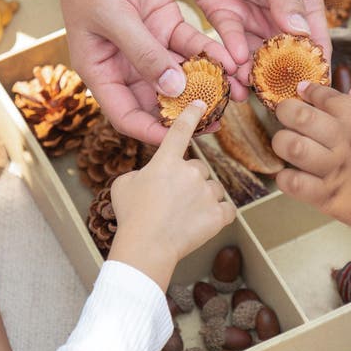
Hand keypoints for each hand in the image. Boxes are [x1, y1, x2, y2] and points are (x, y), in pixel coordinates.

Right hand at [51, 0, 238, 144]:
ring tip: (235, 93)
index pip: (127, 115)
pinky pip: (191, 46)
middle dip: (188, 111)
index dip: (152, 132)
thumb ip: (143, 54)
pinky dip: (210, 54)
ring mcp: (148, 45)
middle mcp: (126, 64)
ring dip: (207, 84)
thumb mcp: (114, 17)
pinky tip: (231, 60)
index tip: (181, 141)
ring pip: (181, 74)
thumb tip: (173, 89)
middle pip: (159, 100)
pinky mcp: (165, 24)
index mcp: (102, 71)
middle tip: (219, 120)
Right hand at [108, 100, 236, 288]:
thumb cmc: (131, 216)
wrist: (146, 246)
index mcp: (166, 161)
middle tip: (173, 201)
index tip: (199, 103)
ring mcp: (207, 192)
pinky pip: (226, 209)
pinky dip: (218, 216)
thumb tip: (149, 177)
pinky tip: (203, 223)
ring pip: (212, 188)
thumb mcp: (123, 185)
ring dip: (203, 198)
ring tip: (184, 216)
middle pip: (197, 168)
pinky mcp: (218, 214)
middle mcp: (190, 171)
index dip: (191, 115)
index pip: (181, 130)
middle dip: (189, 181)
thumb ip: (141, 174)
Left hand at [182, 0, 330, 82]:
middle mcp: (277, 14)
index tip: (312, 90)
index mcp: (302, 1)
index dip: (314, 65)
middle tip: (276, 101)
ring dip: (251, 73)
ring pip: (253, 54)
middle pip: (282, 54)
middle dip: (279, 78)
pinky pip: (227, 41)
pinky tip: (232, 65)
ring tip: (249, 92)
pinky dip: (230, 55)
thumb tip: (300, 34)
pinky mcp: (222, 13)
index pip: (314, 40)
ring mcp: (249, 15)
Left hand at [271, 83, 350, 240]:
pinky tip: (290, 176)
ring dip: (282, 143)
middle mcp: (341, 140)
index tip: (301, 90)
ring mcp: (331, 168)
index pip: (325, 96)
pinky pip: (292, 183)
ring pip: (289, 145)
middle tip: (286, 116)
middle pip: (298, 114)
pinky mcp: (325, 196)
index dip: (308, 91)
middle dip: (285, 110)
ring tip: (286, 146)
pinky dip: (285, 178)